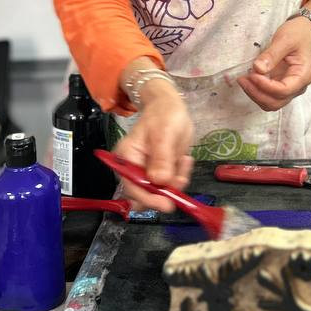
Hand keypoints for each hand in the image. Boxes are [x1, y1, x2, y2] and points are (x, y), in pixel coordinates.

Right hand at [112, 79, 194, 212]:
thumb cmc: (164, 115)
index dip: (148, 198)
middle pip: (145, 194)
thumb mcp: (164, 133)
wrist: (171, 107)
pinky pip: (171, 185)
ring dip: (176, 181)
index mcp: (126, 158)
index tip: (167, 204)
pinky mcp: (161, 173)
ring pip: (161, 192)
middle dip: (165, 191)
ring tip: (183, 160)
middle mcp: (134, 168)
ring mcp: (148, 172)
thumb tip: (158, 181)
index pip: (132, 186)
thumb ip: (161, 158)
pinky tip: (184, 159)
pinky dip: (181, 176)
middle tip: (180, 178)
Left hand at [238, 16, 310, 110]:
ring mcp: (290, 88)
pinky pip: (268, 96)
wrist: (304, 33)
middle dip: (257, 93)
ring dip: (255, 94)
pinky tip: (248, 80)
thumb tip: (258, 68)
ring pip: (271, 103)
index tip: (252, 74)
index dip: (265, 86)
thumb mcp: (285, 40)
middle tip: (243, 79)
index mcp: (303, 75)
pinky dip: (256, 91)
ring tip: (243, 80)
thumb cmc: (298, 35)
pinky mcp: (280, 86)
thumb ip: (272, 54)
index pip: (283, 90)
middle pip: (276, 102)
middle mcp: (298, 86)